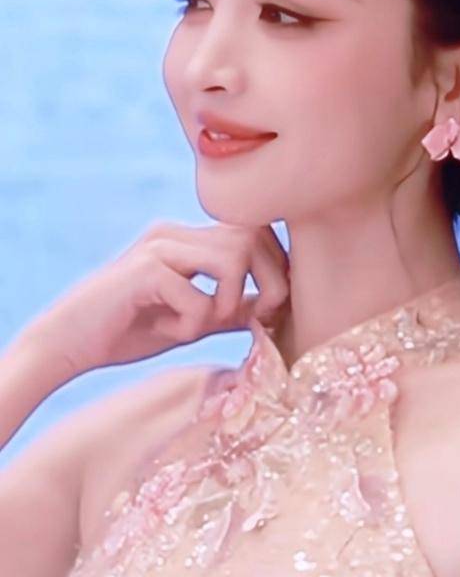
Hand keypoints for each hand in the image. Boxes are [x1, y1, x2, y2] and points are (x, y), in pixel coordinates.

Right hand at [21, 221, 289, 378]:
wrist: (64, 345)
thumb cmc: (128, 331)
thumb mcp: (193, 319)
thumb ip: (230, 309)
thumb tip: (277, 307)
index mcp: (189, 238)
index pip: (256, 231)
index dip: (276, 268)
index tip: (270, 308)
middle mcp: (176, 234)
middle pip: (253, 237)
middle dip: (269, 282)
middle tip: (257, 317)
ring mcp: (160, 247)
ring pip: (234, 258)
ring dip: (228, 302)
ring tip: (201, 325)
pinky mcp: (145, 270)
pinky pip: (198, 296)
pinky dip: (192, 323)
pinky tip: (165, 331)